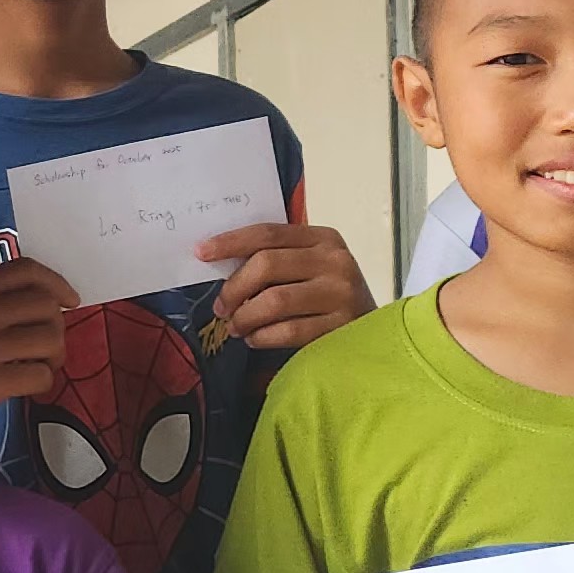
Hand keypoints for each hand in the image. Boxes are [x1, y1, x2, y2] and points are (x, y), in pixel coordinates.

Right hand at [0, 256, 73, 437]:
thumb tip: (51, 300)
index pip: (25, 271)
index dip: (56, 283)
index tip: (69, 300)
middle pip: (46, 306)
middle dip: (57, 328)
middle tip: (47, 348)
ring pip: (50, 339)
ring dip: (54, 357)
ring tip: (39, 366)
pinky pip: (40, 375)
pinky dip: (43, 382)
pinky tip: (27, 387)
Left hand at [198, 217, 373, 351]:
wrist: (372, 332)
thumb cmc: (327, 297)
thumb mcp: (309, 267)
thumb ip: (275, 259)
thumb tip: (218, 263)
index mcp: (323, 238)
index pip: (267, 233)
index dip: (230, 242)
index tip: (201, 253)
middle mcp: (335, 260)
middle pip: (267, 265)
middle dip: (234, 289)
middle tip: (221, 308)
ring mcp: (341, 293)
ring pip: (274, 301)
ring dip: (245, 317)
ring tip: (236, 327)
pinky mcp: (341, 326)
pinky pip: (288, 331)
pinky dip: (262, 337)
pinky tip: (256, 339)